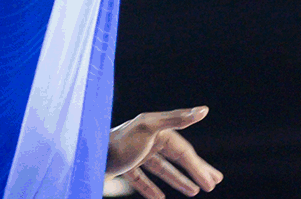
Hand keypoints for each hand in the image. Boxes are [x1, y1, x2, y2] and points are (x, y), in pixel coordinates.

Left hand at [107, 106, 222, 197]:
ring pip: (162, 169)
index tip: (213, 183)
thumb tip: (204, 110)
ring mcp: (135, 153)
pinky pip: (141, 179)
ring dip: (178, 181)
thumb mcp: (150, 128)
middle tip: (212, 184)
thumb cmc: (119, 143)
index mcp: (156, 128)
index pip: (183, 151)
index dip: (199, 167)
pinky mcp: (123, 166)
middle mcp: (147, 138)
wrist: (87, 157)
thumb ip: (177, 118)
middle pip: (176, 158)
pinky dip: (151, 189)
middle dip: (194, 172)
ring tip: (193, 193)